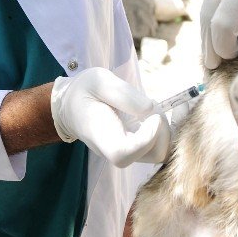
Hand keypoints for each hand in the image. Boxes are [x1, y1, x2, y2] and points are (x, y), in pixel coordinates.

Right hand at [51, 68, 170, 167]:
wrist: (73, 106)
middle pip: (150, 156)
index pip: (123, 153)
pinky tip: (153, 114)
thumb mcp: (98, 80)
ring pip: (159, 153)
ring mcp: (127, 152)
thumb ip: (122, 93)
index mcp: (100, 135)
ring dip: (164, 130)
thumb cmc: (84, 91)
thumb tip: (149, 108)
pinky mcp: (136, 149)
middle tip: (153, 106)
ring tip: (152, 108)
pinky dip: (163, 131)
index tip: (152, 114)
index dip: (145, 138)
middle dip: (162, 130)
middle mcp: (114, 150)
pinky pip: (158, 147)